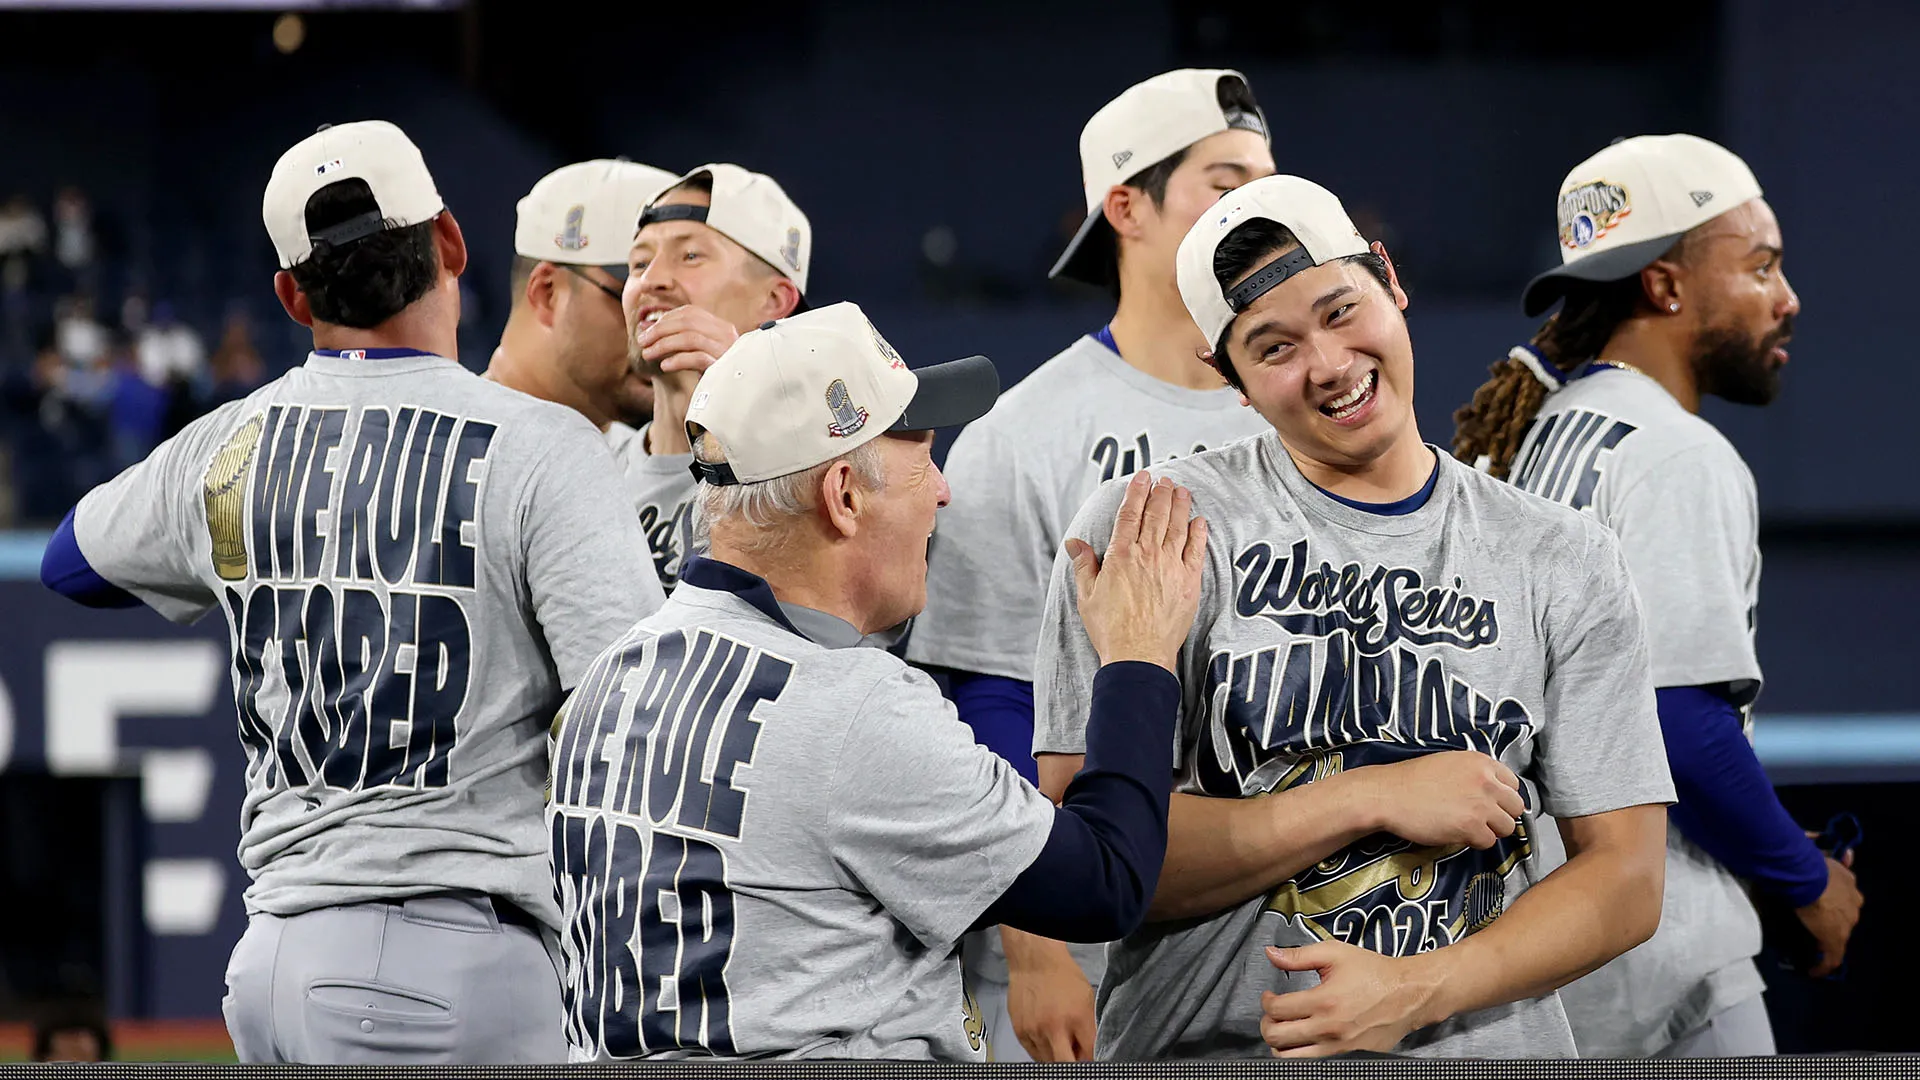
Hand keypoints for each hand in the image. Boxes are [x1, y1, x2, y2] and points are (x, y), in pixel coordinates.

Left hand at [634, 304, 739, 379]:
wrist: (733, 399)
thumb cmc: (710, 374)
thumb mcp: (697, 352)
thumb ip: (678, 337)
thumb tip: (644, 326)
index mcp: (720, 327)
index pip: (690, 312)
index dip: (666, 319)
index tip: (648, 331)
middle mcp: (726, 334)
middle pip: (687, 322)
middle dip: (660, 331)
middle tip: (642, 342)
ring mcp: (727, 350)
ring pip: (690, 338)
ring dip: (663, 345)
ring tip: (647, 354)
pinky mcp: (724, 367)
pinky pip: (697, 358)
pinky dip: (677, 360)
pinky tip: (665, 366)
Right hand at [1006, 951, 1096, 1060]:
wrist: (1034, 961)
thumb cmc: (1063, 977)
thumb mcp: (1087, 999)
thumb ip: (1088, 1028)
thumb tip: (1087, 1052)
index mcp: (1077, 1019)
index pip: (1089, 1056)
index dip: (1092, 1061)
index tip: (1090, 1059)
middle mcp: (1055, 1029)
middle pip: (1066, 1065)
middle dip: (1073, 1065)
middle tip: (1074, 1056)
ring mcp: (1035, 1032)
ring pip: (1049, 1063)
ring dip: (1057, 1057)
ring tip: (1059, 1041)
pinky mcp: (1020, 1032)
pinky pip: (1034, 1054)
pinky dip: (1043, 1052)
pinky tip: (1046, 1040)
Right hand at [1067, 471, 1207, 671]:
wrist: (1138, 655)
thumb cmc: (1110, 629)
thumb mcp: (1087, 596)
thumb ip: (1084, 565)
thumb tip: (1074, 542)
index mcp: (1121, 555)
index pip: (1130, 514)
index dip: (1137, 492)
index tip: (1143, 477)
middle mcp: (1147, 555)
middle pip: (1156, 515)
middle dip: (1161, 493)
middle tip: (1164, 479)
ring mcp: (1171, 567)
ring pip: (1178, 527)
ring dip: (1180, 506)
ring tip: (1181, 491)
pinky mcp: (1188, 582)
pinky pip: (1196, 551)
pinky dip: (1199, 533)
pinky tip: (1199, 521)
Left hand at [1261, 941, 1439, 1057]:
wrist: (1407, 994)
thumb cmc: (1373, 972)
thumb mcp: (1334, 953)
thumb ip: (1298, 956)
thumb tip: (1271, 954)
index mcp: (1323, 1001)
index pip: (1276, 1010)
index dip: (1266, 1002)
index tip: (1270, 996)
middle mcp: (1328, 1029)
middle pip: (1276, 1038)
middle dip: (1267, 1024)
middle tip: (1274, 1014)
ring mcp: (1339, 1048)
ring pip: (1290, 1059)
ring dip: (1281, 1044)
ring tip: (1286, 1029)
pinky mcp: (1350, 1058)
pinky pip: (1314, 1065)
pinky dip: (1302, 1055)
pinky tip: (1305, 1040)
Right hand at [1359, 751, 1525, 849]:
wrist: (1388, 794)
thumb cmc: (1411, 780)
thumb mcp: (1449, 763)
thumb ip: (1475, 774)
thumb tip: (1492, 792)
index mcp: (1481, 762)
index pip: (1513, 784)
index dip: (1502, 797)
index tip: (1490, 804)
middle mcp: (1486, 781)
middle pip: (1516, 807)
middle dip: (1501, 815)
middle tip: (1481, 819)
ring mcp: (1481, 805)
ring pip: (1506, 827)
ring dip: (1490, 830)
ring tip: (1468, 827)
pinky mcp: (1471, 826)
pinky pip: (1488, 842)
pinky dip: (1475, 842)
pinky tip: (1457, 833)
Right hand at [1796, 855, 1862, 976]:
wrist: (1807, 877)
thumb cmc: (1806, 862)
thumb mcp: (1813, 848)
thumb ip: (1815, 843)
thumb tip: (1818, 836)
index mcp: (1848, 882)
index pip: (1847, 894)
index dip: (1835, 899)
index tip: (1823, 903)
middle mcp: (1853, 902)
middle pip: (1847, 913)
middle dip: (1834, 918)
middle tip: (1815, 922)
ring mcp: (1846, 922)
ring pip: (1840, 933)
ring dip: (1828, 939)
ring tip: (1812, 944)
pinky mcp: (1835, 939)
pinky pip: (1831, 957)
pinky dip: (1824, 965)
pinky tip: (1815, 972)